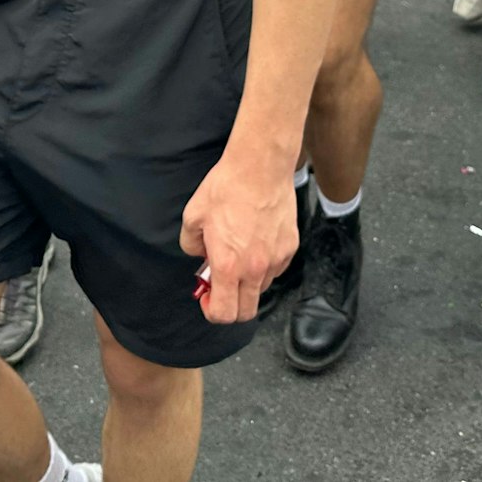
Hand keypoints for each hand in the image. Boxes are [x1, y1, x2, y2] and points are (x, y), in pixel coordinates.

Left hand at [179, 152, 295, 323]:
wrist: (259, 168)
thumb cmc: (227, 188)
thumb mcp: (193, 216)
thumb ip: (191, 245)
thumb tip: (200, 256)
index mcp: (228, 265)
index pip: (223, 313)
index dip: (211, 311)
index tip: (207, 296)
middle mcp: (255, 268)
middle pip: (246, 312)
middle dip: (230, 305)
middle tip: (221, 283)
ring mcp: (276, 259)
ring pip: (261, 289)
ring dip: (247, 282)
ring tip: (238, 254)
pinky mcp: (290, 247)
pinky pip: (275, 269)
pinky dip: (263, 265)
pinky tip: (254, 242)